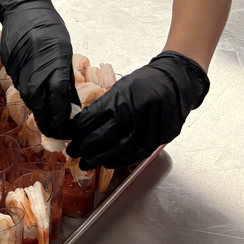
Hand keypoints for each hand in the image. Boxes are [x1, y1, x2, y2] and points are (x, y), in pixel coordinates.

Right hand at [0, 0, 78, 138]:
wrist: (21, 10)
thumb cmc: (48, 28)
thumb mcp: (63, 50)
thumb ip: (65, 76)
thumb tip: (70, 103)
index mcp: (54, 65)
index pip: (59, 100)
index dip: (63, 119)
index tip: (67, 131)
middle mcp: (35, 71)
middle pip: (40, 105)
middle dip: (48, 123)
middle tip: (57, 134)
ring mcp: (20, 70)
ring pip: (29, 99)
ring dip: (39, 111)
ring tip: (49, 121)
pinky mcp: (10, 69)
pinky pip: (21, 87)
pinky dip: (30, 96)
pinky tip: (37, 98)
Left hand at [66, 51, 209, 168]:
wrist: (176, 80)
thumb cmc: (145, 82)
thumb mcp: (120, 87)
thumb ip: (104, 106)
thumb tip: (83, 124)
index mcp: (119, 98)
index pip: (91, 119)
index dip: (76, 131)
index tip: (67, 137)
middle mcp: (133, 113)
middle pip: (102, 137)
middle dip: (84, 148)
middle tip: (73, 153)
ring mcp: (149, 126)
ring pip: (120, 150)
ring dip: (101, 158)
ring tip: (87, 162)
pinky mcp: (161, 136)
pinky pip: (139, 153)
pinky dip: (122, 160)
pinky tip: (109, 163)